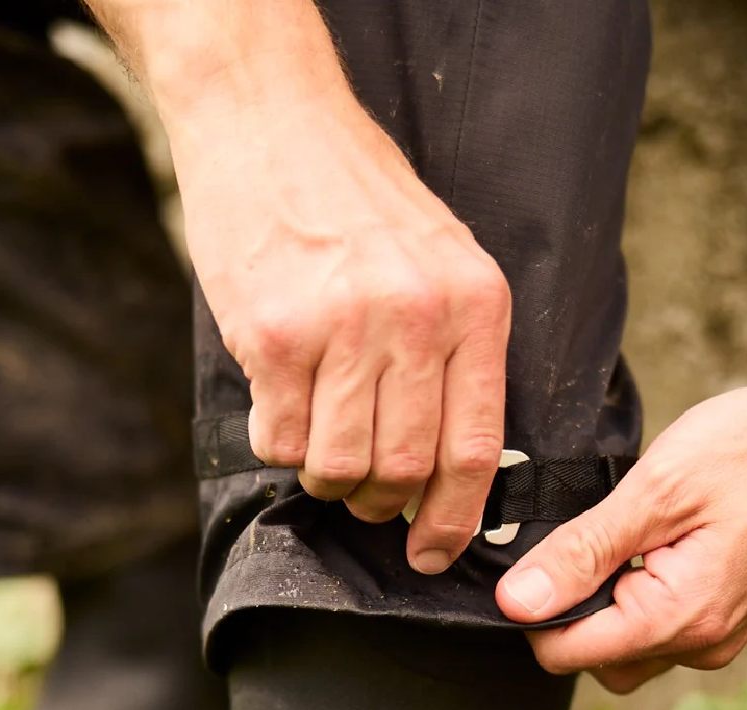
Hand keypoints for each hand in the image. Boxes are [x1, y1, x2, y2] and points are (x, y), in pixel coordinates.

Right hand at [147, 2, 509, 574]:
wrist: (271, 119)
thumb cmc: (357, 200)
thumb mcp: (443, 262)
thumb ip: (455, 358)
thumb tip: (449, 470)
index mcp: (474, 306)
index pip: (476, 450)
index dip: (455, 519)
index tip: (433, 553)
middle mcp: (416, 318)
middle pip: (404, 470)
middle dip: (381, 503)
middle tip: (363, 494)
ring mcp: (342, 327)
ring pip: (339, 466)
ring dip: (326, 477)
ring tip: (319, 440)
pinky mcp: (273, 336)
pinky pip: (278, 441)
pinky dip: (277, 444)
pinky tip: (280, 404)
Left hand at [496, 291, 746, 691]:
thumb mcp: (654, 490)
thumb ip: (581, 553)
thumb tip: (517, 601)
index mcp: (683, 617)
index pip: (568, 654)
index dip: (533, 612)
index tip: (530, 562)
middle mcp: (705, 641)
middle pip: (594, 659)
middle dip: (570, 611)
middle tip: (581, 541)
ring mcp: (720, 633)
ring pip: (626, 647)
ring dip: (606, 604)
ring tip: (624, 538)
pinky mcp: (726, 616)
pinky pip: (660, 629)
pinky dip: (637, 597)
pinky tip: (648, 546)